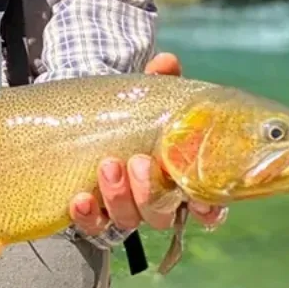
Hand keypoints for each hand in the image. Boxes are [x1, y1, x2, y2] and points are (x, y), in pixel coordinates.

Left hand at [69, 53, 227, 234]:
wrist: (87, 119)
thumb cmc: (130, 113)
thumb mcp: (146, 95)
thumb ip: (159, 81)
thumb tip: (166, 62)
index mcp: (179, 177)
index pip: (207, 207)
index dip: (208, 209)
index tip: (201, 201)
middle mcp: (155, 199)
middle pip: (162, 214)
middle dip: (150, 192)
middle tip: (139, 162)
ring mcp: (124, 207)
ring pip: (128, 220)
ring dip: (119, 196)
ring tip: (108, 165)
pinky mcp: (94, 212)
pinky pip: (93, 225)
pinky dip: (88, 215)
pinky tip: (80, 199)